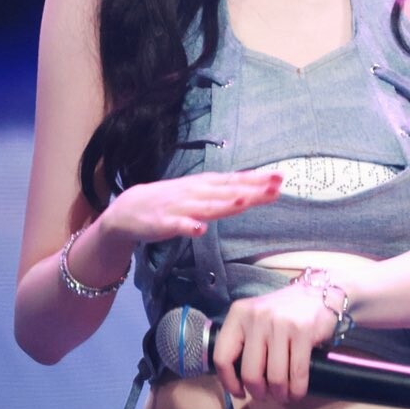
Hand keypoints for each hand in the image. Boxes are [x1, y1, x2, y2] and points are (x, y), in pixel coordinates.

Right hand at [100, 169, 282, 250]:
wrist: (128, 209)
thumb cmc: (170, 200)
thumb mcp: (199, 192)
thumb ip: (223, 193)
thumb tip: (253, 190)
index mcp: (205, 185)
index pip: (235, 180)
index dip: (258, 179)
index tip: (280, 178)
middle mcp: (196, 192)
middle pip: (228, 191)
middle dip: (252, 189)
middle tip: (276, 186)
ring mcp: (180, 207)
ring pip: (208, 206)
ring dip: (226, 203)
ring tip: (246, 200)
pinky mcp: (164, 223)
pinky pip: (178, 226)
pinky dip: (189, 227)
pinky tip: (200, 230)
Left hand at [212, 282, 337, 403]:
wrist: (317, 292)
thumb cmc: (283, 311)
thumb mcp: (256, 318)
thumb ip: (244, 342)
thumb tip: (237, 381)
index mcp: (239, 314)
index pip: (222, 356)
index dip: (229, 382)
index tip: (240, 392)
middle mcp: (257, 317)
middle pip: (250, 373)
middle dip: (258, 392)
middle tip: (266, 395)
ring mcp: (280, 324)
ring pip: (275, 378)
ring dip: (280, 394)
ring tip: (283, 394)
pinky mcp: (303, 331)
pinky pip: (297, 374)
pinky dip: (297, 390)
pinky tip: (296, 391)